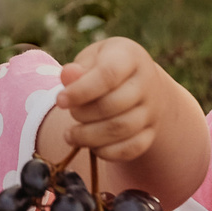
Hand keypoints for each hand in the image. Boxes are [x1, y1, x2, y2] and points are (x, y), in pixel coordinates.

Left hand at [57, 36, 171, 163]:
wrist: (141, 83)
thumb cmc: (106, 67)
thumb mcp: (92, 58)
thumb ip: (78, 68)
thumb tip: (67, 75)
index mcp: (130, 58)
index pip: (108, 75)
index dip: (81, 91)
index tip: (60, 101)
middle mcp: (147, 83)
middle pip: (114, 105)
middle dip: (83, 114)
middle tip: (69, 113)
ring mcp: (152, 110)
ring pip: (122, 129)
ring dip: (90, 137)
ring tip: (71, 135)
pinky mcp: (151, 132)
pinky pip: (132, 148)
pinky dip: (107, 152)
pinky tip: (92, 146)